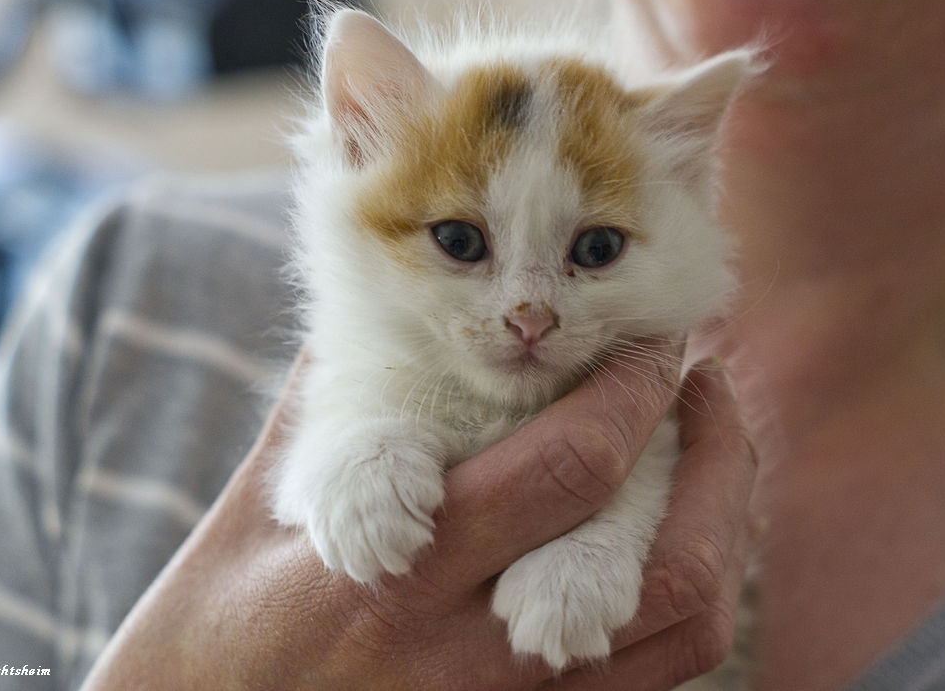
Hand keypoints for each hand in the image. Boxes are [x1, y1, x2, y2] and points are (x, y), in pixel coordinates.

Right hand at [79, 346, 755, 690]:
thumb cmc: (223, 623)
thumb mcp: (266, 504)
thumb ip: (340, 397)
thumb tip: (390, 292)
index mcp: (400, 575)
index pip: (566, 471)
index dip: (633, 392)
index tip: (654, 340)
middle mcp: (471, 659)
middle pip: (660, 564)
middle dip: (711, 453)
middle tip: (700, 381)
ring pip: (683, 631)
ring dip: (721, 526)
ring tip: (709, 454)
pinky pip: (656, 679)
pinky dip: (689, 596)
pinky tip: (670, 533)